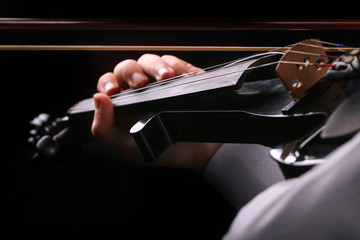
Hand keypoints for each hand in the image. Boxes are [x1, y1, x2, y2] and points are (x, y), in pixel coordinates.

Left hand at [91, 54, 221, 171]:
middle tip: (142, 84)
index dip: (108, 83)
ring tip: (167, 78)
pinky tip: (183, 77)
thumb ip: (105, 129)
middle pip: (128, 67)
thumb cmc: (164, 152)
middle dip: (132, 72)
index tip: (113, 91)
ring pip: (150, 60)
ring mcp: (161, 81)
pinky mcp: (182, 76)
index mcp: (124, 104)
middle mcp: (140, 89)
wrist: (200, 152)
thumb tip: (97, 98)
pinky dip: (178, 66)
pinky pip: (175, 62)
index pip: (108, 84)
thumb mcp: (130, 149)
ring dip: (157, 66)